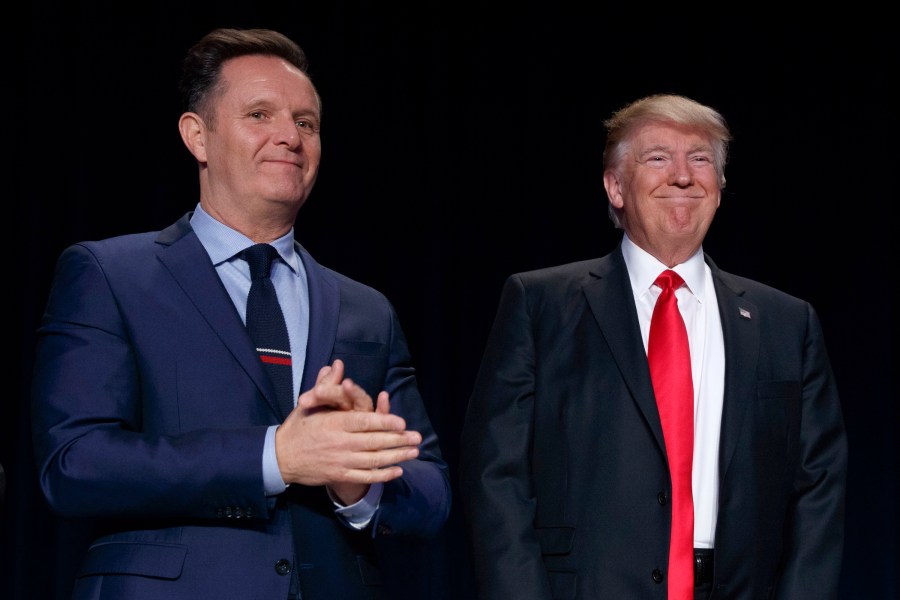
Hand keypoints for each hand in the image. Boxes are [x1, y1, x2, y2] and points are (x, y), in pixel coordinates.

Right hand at [275, 360, 420, 504]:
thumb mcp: (309, 403)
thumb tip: (337, 365)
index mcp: (333, 423)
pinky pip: (364, 476)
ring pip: (373, 460)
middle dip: (398, 440)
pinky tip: (397, 470)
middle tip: (417, 437)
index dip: (384, 423)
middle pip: (373, 442)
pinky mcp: (339, 475)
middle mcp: (339, 443)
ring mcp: (340, 461)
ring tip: (414, 452)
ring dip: (396, 457)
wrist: (280, 458)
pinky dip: (382, 475)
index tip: (402, 422)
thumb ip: (327, 385)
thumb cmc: (298, 427)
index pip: (363, 422)